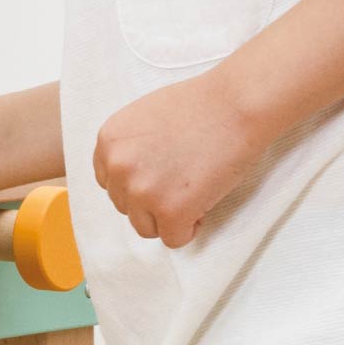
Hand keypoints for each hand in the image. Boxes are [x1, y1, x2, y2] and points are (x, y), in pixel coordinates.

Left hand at [92, 69, 262, 247]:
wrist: (234, 105)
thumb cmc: (199, 107)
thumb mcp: (144, 119)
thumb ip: (130, 149)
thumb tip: (132, 178)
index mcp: (108, 142)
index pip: (109, 182)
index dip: (138, 183)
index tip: (162, 175)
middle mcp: (117, 167)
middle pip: (126, 205)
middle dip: (153, 200)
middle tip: (184, 181)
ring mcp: (141, 190)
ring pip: (145, 227)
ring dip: (167, 217)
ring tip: (193, 193)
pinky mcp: (169, 211)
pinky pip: (173, 239)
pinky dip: (189, 229)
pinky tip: (202, 206)